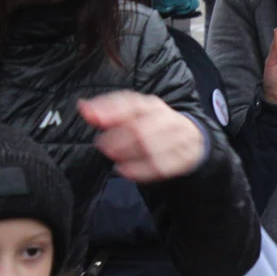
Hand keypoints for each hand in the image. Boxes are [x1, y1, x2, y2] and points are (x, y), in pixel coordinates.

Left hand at [78, 91, 206, 181]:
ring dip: (129, 155)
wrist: (193, 137)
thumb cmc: (155, 126)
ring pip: (152, 148)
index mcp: (152, 105)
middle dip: (118, 139)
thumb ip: (107, 113)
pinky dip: (142, 170)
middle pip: (141, 128)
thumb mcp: (133, 116)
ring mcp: (180, 137)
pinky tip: (127, 172)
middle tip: (103, 146)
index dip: (110, 110)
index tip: (92, 117)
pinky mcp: (186, 156)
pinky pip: (163, 166)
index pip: (131, 104)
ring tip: (115, 161)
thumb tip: (83, 107)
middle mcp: (167, 118)